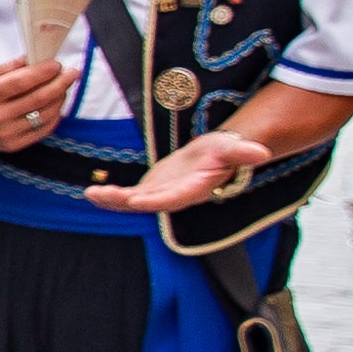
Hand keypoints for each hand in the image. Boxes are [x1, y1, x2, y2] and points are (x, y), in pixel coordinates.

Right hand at [0, 53, 73, 152]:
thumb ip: (8, 68)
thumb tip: (34, 59)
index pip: (21, 82)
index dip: (43, 72)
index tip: (57, 64)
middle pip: (38, 98)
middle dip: (60, 83)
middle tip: (72, 72)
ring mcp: (5, 134)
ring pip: (45, 114)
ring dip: (59, 98)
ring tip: (63, 87)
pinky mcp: (13, 145)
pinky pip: (42, 130)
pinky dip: (54, 116)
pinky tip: (55, 105)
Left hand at [85, 129, 272, 216]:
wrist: (213, 158)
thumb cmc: (225, 152)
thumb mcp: (233, 149)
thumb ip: (244, 153)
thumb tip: (262, 153)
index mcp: (193, 189)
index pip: (174, 198)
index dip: (155, 200)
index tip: (136, 199)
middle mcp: (174, 197)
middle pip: (148, 202)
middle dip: (125, 201)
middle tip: (104, 195)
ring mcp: (160, 196)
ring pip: (133, 202)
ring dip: (112, 200)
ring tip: (90, 194)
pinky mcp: (149, 191)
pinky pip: (127, 196)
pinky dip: (110, 196)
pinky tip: (90, 192)